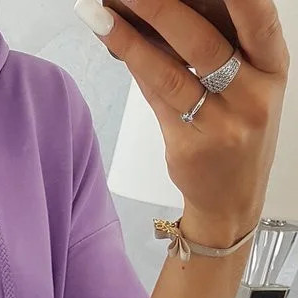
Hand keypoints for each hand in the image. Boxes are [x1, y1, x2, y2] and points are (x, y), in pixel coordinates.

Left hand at [85, 0, 289, 243]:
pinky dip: (134, 65)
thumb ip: (217, 42)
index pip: (259, 19)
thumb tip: (161, 7)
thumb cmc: (237, 128)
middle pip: (204, 42)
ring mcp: (221, 125)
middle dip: (163, 8)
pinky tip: (112, 42)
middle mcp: (253, 95)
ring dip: (131, 39)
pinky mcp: (189, 147)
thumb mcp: (246, 82)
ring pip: (170, 72)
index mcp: (273, 67)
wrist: (232, 200)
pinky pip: (156, 98)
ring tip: (101, 13)